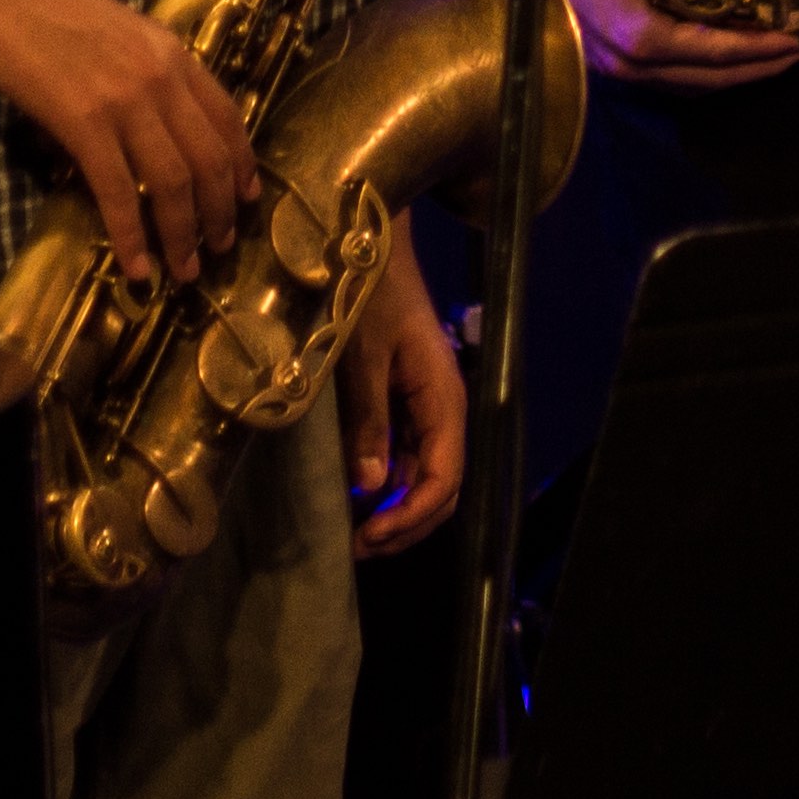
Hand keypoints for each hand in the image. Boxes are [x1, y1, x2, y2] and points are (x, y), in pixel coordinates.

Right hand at [0, 0, 255, 284]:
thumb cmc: (60, 14)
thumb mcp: (129, 37)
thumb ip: (154, 80)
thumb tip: (163, 138)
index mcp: (178, 56)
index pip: (230, 119)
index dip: (242, 166)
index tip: (245, 201)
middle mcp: (163, 80)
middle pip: (209, 160)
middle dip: (218, 214)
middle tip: (218, 250)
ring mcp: (126, 102)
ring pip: (172, 183)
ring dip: (182, 235)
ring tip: (185, 270)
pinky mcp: (84, 124)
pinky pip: (118, 192)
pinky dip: (131, 235)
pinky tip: (135, 265)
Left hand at [336, 248, 466, 555]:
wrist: (372, 248)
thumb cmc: (370, 295)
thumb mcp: (364, 357)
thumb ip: (370, 420)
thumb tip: (370, 487)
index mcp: (443, 398)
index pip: (444, 478)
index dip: (409, 517)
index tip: (367, 538)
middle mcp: (442, 411)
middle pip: (442, 488)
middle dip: (405, 526)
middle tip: (356, 549)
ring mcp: (425, 409)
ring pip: (425, 479)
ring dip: (395, 513)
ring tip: (353, 534)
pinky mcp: (405, 405)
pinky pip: (407, 460)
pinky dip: (387, 489)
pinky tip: (357, 501)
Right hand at [556, 0, 798, 91]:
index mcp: (641, 35)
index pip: (716, 51)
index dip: (760, 48)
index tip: (796, 41)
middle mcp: (632, 64)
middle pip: (709, 78)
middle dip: (757, 68)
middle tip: (797, 54)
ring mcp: (620, 70)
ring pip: (689, 84)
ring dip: (733, 75)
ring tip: (771, 57)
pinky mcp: (612, 64)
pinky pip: (669, 79)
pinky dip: (704, 73)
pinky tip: (723, 58)